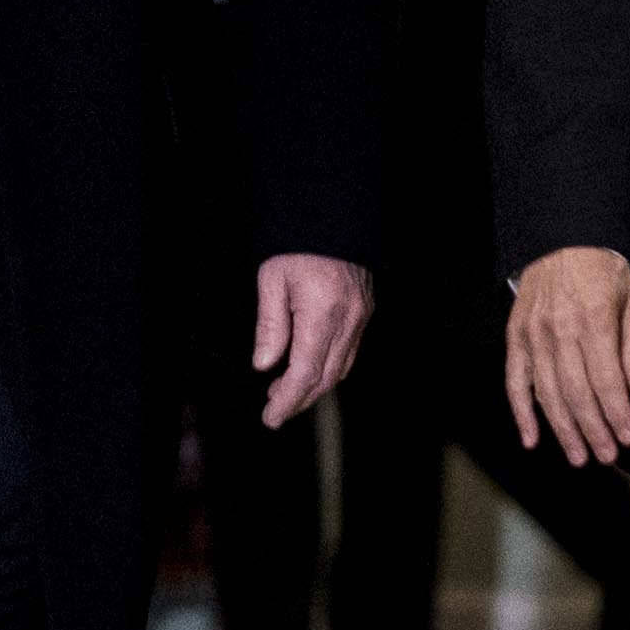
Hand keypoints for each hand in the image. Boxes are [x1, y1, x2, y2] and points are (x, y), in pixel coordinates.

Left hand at [253, 253, 372, 425]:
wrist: (334, 210)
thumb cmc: (297, 243)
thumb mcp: (272, 279)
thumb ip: (270, 325)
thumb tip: (264, 365)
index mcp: (322, 313)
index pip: (305, 372)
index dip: (287, 401)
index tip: (270, 418)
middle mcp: (349, 319)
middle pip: (325, 377)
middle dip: (300, 399)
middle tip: (274, 409)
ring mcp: (362, 315)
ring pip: (341, 368)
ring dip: (314, 385)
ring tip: (285, 389)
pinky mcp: (366, 309)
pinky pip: (350, 350)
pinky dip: (329, 366)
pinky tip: (308, 364)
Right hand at [506, 246, 629, 466]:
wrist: (563, 238)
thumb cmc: (605, 273)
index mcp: (594, 320)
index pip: (606, 380)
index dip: (618, 413)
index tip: (629, 438)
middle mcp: (560, 330)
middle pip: (576, 393)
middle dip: (594, 430)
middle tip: (608, 457)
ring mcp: (533, 334)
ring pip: (547, 393)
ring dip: (563, 430)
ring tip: (579, 457)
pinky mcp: (516, 336)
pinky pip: (515, 380)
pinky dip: (521, 412)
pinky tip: (532, 439)